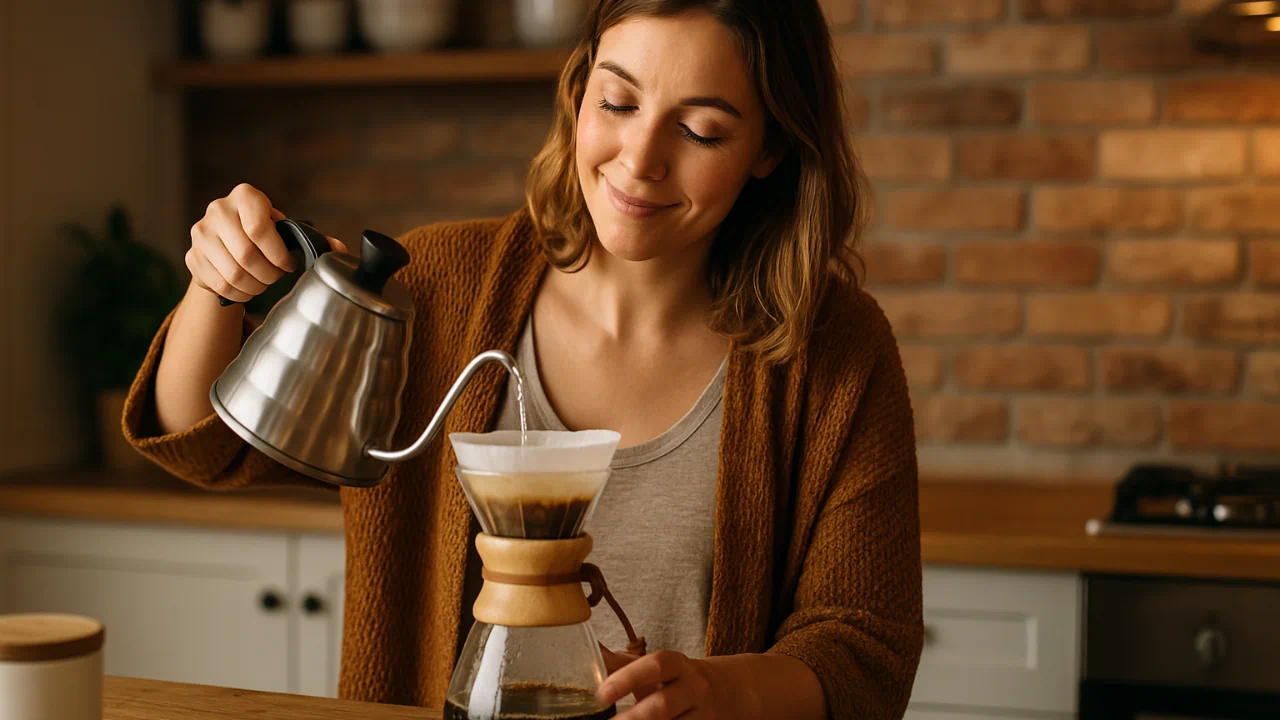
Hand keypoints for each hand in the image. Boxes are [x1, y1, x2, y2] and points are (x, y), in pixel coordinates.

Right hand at [188, 183, 346, 302]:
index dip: (278, 254)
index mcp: (246, 196)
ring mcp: (201, 233)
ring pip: (234, 274)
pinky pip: (220, 285)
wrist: (224, 242)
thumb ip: (313, 237)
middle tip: (277, 277)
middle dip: (269, 275)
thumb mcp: (285, 229)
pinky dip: (240, 294)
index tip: (288, 264)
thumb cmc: (264, 234)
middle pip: (247, 255)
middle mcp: (218, 210)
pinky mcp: (192, 256)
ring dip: (256, 286)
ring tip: (264, 283)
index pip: (259, 228)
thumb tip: (339, 250)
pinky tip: (249, 289)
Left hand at [597, 648, 723, 719]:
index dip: (628, 678)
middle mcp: (692, 688)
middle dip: (634, 718)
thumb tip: (588, 650)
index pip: (655, 666)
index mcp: (677, 665)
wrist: (723, 690)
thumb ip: (620, 663)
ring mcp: (701, 714)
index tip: (602, 694)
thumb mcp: (655, 667)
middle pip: (662, 705)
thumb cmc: (676, 678)